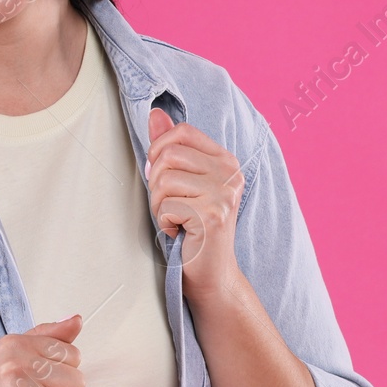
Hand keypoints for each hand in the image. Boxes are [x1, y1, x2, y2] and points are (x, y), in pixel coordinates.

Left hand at [146, 107, 244, 304]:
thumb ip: (170, 147)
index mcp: (225, 160)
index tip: (160, 174)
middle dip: (156, 183)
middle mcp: (230, 173)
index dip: (159, 149)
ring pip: (164, 181)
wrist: (211, 274)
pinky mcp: (214, 215)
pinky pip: (167, 206)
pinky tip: (180, 232)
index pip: (182, 131)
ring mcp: (224, 193)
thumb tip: (155, 113)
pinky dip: (164, 222)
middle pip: (168, 155)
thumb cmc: (192, 227)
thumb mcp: (181, 182)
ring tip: (174, 219)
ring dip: (158, 205)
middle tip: (168, 205)